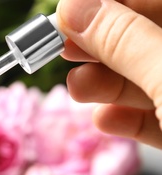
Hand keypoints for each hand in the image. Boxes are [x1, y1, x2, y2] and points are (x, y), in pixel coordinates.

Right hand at [56, 0, 161, 147]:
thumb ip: (123, 40)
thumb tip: (74, 9)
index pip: (149, 1)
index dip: (106, 4)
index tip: (68, 14)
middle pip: (145, 39)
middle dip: (101, 46)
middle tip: (64, 48)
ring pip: (147, 81)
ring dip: (106, 85)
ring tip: (77, 88)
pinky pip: (155, 119)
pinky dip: (126, 119)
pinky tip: (105, 119)